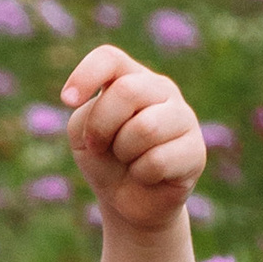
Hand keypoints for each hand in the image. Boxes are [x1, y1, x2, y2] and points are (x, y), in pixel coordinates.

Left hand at [61, 44, 205, 232]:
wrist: (128, 203)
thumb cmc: (106, 161)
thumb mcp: (83, 136)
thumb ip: (90, 115)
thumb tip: (128, 118)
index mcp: (130, 78)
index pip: (109, 58)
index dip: (86, 75)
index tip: (67, 101)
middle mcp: (161, 89)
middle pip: (126, 91)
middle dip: (102, 127)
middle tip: (101, 147)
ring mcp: (183, 117)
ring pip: (145, 127)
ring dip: (124, 153)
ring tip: (130, 160)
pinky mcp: (195, 150)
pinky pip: (158, 160)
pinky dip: (142, 175)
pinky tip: (148, 176)